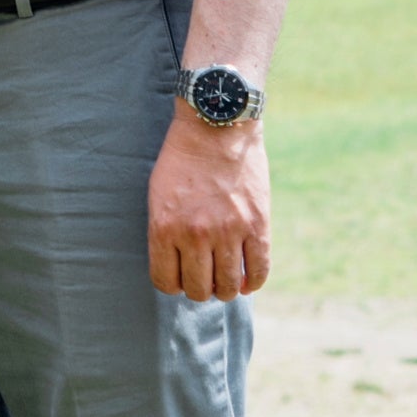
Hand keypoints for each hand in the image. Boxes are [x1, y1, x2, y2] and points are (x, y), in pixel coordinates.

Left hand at [149, 104, 270, 301]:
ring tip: (225, 277)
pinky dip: (252, 282)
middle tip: (204, 276)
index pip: (165, 282)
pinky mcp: (257, 226)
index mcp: (164, 227)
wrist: (216, 126)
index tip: (179, 277)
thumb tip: (176, 269)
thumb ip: (165, 233)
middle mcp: (195, 235)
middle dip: (199, 288)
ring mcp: (228, 232)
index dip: (173, 284)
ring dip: (226, 288)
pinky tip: (247, 278)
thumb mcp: (158, 195)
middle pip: (198, 290)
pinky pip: (258, 272)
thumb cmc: (182, 159)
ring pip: (228, 287)